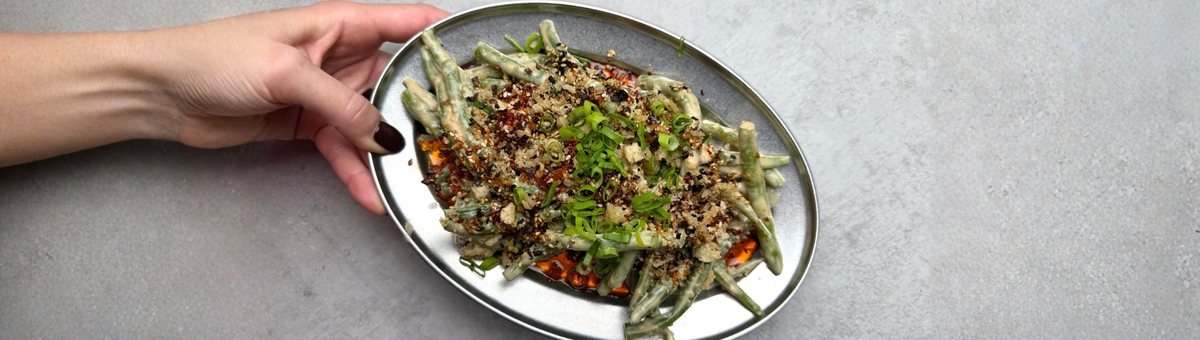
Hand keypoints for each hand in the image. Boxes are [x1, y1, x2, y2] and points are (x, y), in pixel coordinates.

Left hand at [149, 1, 447, 213]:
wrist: (160, 92)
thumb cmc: (215, 57)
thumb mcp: (286, 73)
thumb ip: (342, 106)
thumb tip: (386, 138)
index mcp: (340, 23)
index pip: (407, 21)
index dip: (445, 35)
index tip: (481, 57)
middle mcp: (340, 55)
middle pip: (398, 80)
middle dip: (426, 108)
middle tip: (459, 134)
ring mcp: (325, 93)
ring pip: (373, 124)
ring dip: (388, 153)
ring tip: (413, 179)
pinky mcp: (308, 126)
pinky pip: (344, 151)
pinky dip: (355, 173)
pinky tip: (370, 195)